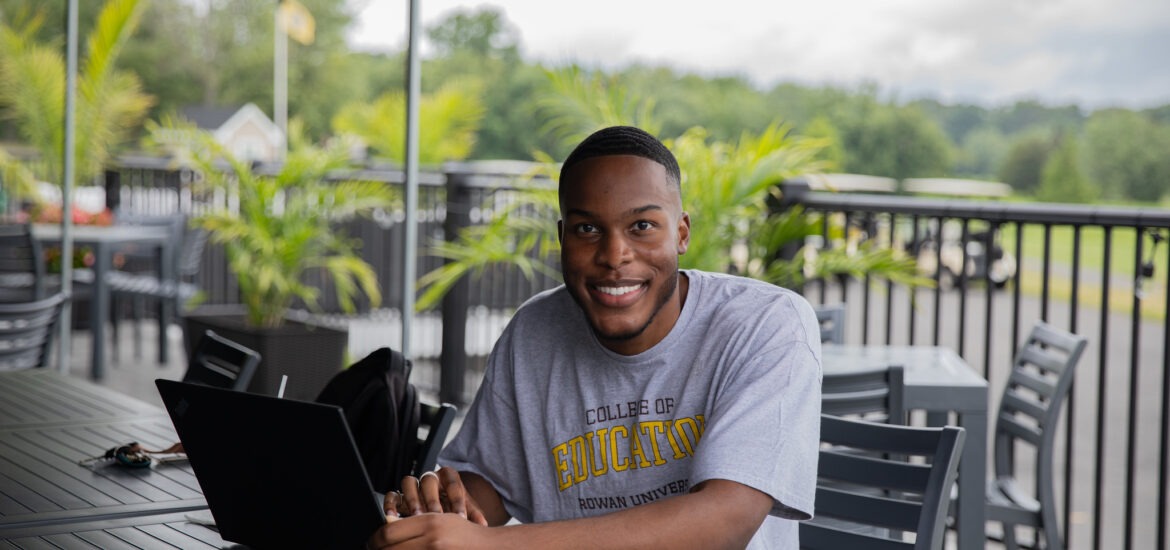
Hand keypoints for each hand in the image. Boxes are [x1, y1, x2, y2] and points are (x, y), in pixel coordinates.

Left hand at [367, 512, 494, 549]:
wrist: (488, 548)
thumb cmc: (463, 534)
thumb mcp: (440, 520)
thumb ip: (415, 524)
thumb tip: (386, 530)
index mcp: (429, 522)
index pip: (388, 532)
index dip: (375, 539)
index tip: (372, 542)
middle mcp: (431, 539)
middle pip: (389, 548)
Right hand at [384, 467, 488, 525]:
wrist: (444, 507)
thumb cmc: (455, 507)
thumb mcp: (467, 509)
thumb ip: (474, 515)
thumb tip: (482, 525)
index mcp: (449, 476)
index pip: (453, 483)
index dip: (457, 500)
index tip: (461, 516)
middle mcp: (430, 478)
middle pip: (429, 480)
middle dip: (433, 500)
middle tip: (437, 516)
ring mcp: (414, 486)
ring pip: (409, 483)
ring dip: (413, 500)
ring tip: (417, 517)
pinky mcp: (399, 496)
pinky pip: (392, 495)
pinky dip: (392, 505)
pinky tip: (395, 518)